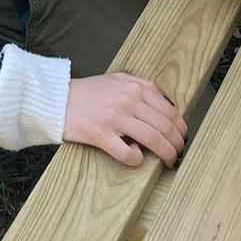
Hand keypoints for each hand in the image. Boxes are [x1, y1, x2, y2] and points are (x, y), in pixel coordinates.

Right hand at [63, 73, 187, 166]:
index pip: (169, 110)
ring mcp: (114, 117)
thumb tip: (165, 102)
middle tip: (179, 153)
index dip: (181, 128)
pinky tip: (138, 159)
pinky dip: (137, 159)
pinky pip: (127, 152)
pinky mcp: (100, 134)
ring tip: (169, 161)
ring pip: (152, 140)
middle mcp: (128, 100)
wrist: (58, 98)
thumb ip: (142, 86)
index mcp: (136, 86)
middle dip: (177, 143)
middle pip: (164, 127)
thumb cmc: (89, 92)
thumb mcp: (118, 79)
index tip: (182, 137)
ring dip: (166, 154)